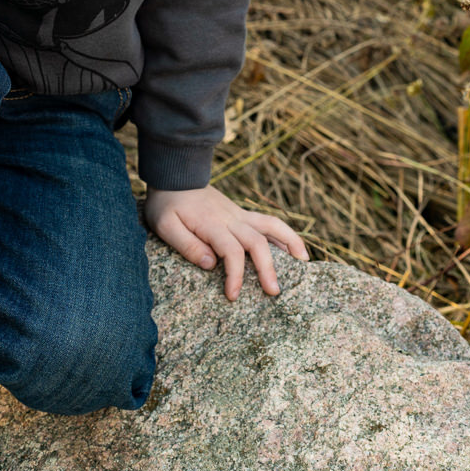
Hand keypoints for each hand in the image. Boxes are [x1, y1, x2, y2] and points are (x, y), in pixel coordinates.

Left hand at [142, 184, 309, 301]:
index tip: (233, 295)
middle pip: (257, 242)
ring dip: (289, 242)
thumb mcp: (165, 225)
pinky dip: (284, 234)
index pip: (232, 252)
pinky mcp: (241, 213)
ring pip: (271, 226)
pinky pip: (268, 222)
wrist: (175, 174)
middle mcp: (231, 219)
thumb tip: (210, 264)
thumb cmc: (167, 203)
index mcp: (212, 224)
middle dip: (268, 268)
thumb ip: (186, 245)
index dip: (236, 275)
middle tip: (274, 292)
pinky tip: (294, 248)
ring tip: (304, 263)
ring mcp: (239, 214)